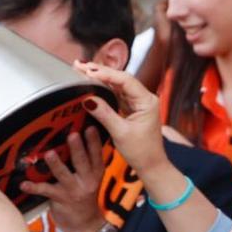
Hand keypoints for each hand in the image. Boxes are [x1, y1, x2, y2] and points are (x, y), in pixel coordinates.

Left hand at [20, 129, 107, 231]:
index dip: (94, 142)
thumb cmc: (84, 198)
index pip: (96, 155)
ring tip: (50, 154)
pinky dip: (34, 187)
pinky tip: (24, 185)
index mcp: (94, 173)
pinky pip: (45, 191)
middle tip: (73, 135)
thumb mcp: (90, 179)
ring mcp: (73, 190)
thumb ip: (84, 163)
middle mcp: (86, 181)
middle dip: (77, 148)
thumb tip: (73, 140)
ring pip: (64, 175)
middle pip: (82, 162)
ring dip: (56, 164)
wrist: (85, 225)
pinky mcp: (61, 199)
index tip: (90, 128)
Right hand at [72, 61, 168, 176]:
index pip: (125, 80)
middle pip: (120, 79)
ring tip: (82, 70)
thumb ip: (104, 114)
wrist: (151, 166)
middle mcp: (144, 98)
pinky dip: (104, 89)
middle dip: (100, 72)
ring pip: (117, 85)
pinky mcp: (132, 108)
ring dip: (100, 78)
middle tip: (80, 65)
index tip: (89, 71)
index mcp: (147, 101)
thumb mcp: (120, 132)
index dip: (106, 74)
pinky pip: (117, 94)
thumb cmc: (141, 152)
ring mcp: (138, 102)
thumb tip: (88, 99)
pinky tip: (92, 83)